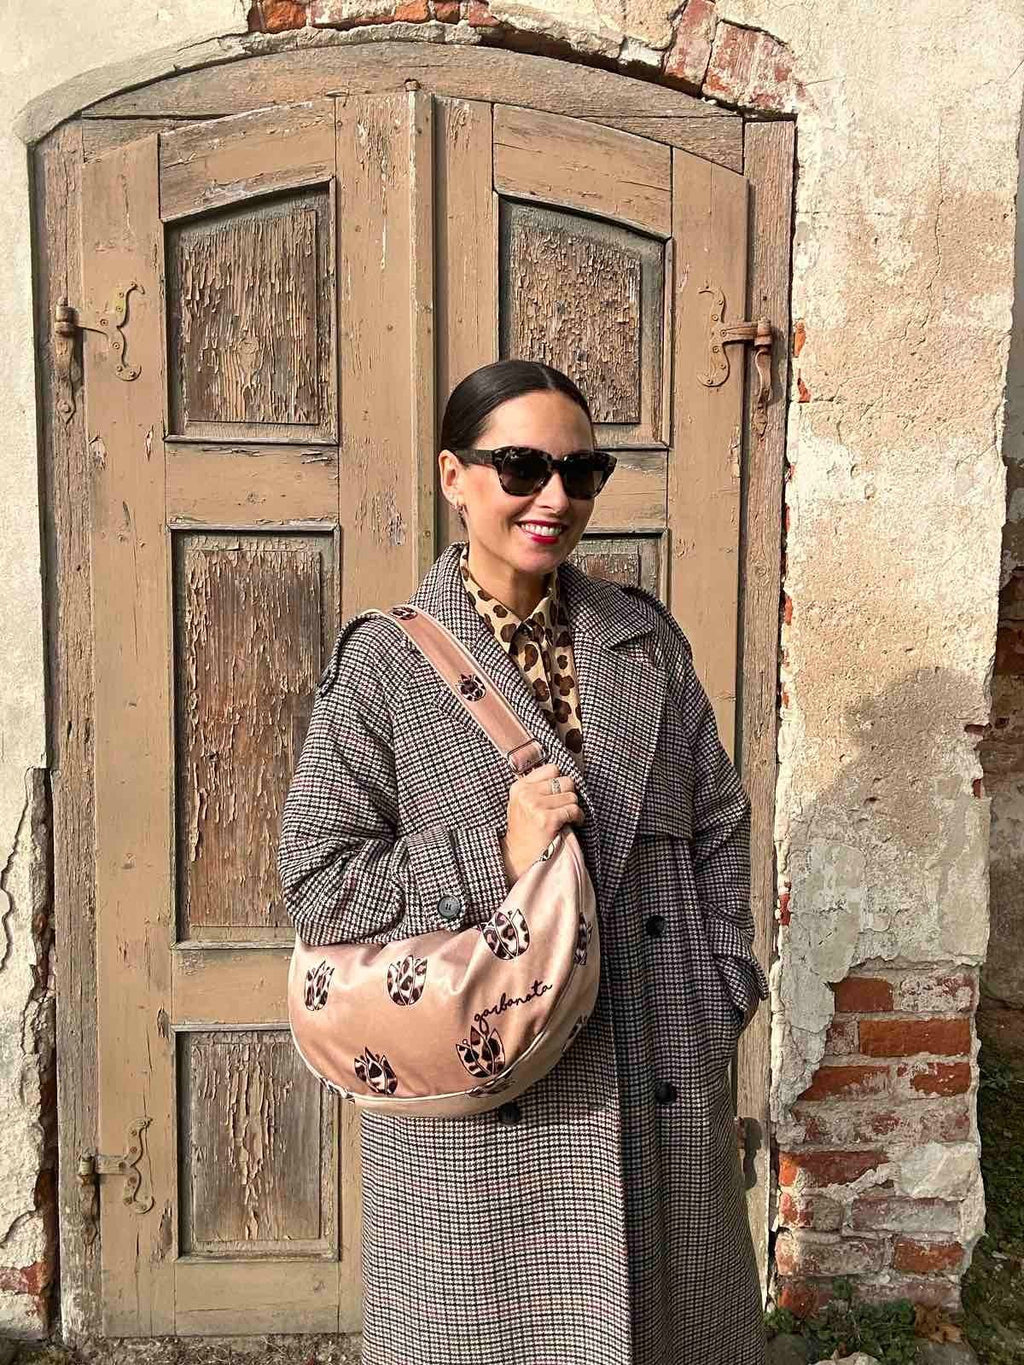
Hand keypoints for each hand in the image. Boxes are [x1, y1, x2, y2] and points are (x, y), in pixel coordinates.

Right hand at [499, 762, 583, 883]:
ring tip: (566, 818)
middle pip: (566, 781)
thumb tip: (563, 775)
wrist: (518, 857)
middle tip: (564, 808)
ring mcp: (535, 806)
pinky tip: (572, 824)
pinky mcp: (547, 819)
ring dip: (574, 808)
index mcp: (520, 786)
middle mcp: (526, 793)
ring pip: (572, 796)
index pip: (552, 769)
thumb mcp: (522, 803)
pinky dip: (578, 818)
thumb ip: (536, 787)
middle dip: (569, 795)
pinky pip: (574, 810)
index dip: (560, 782)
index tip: (559, 795)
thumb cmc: (524, 831)